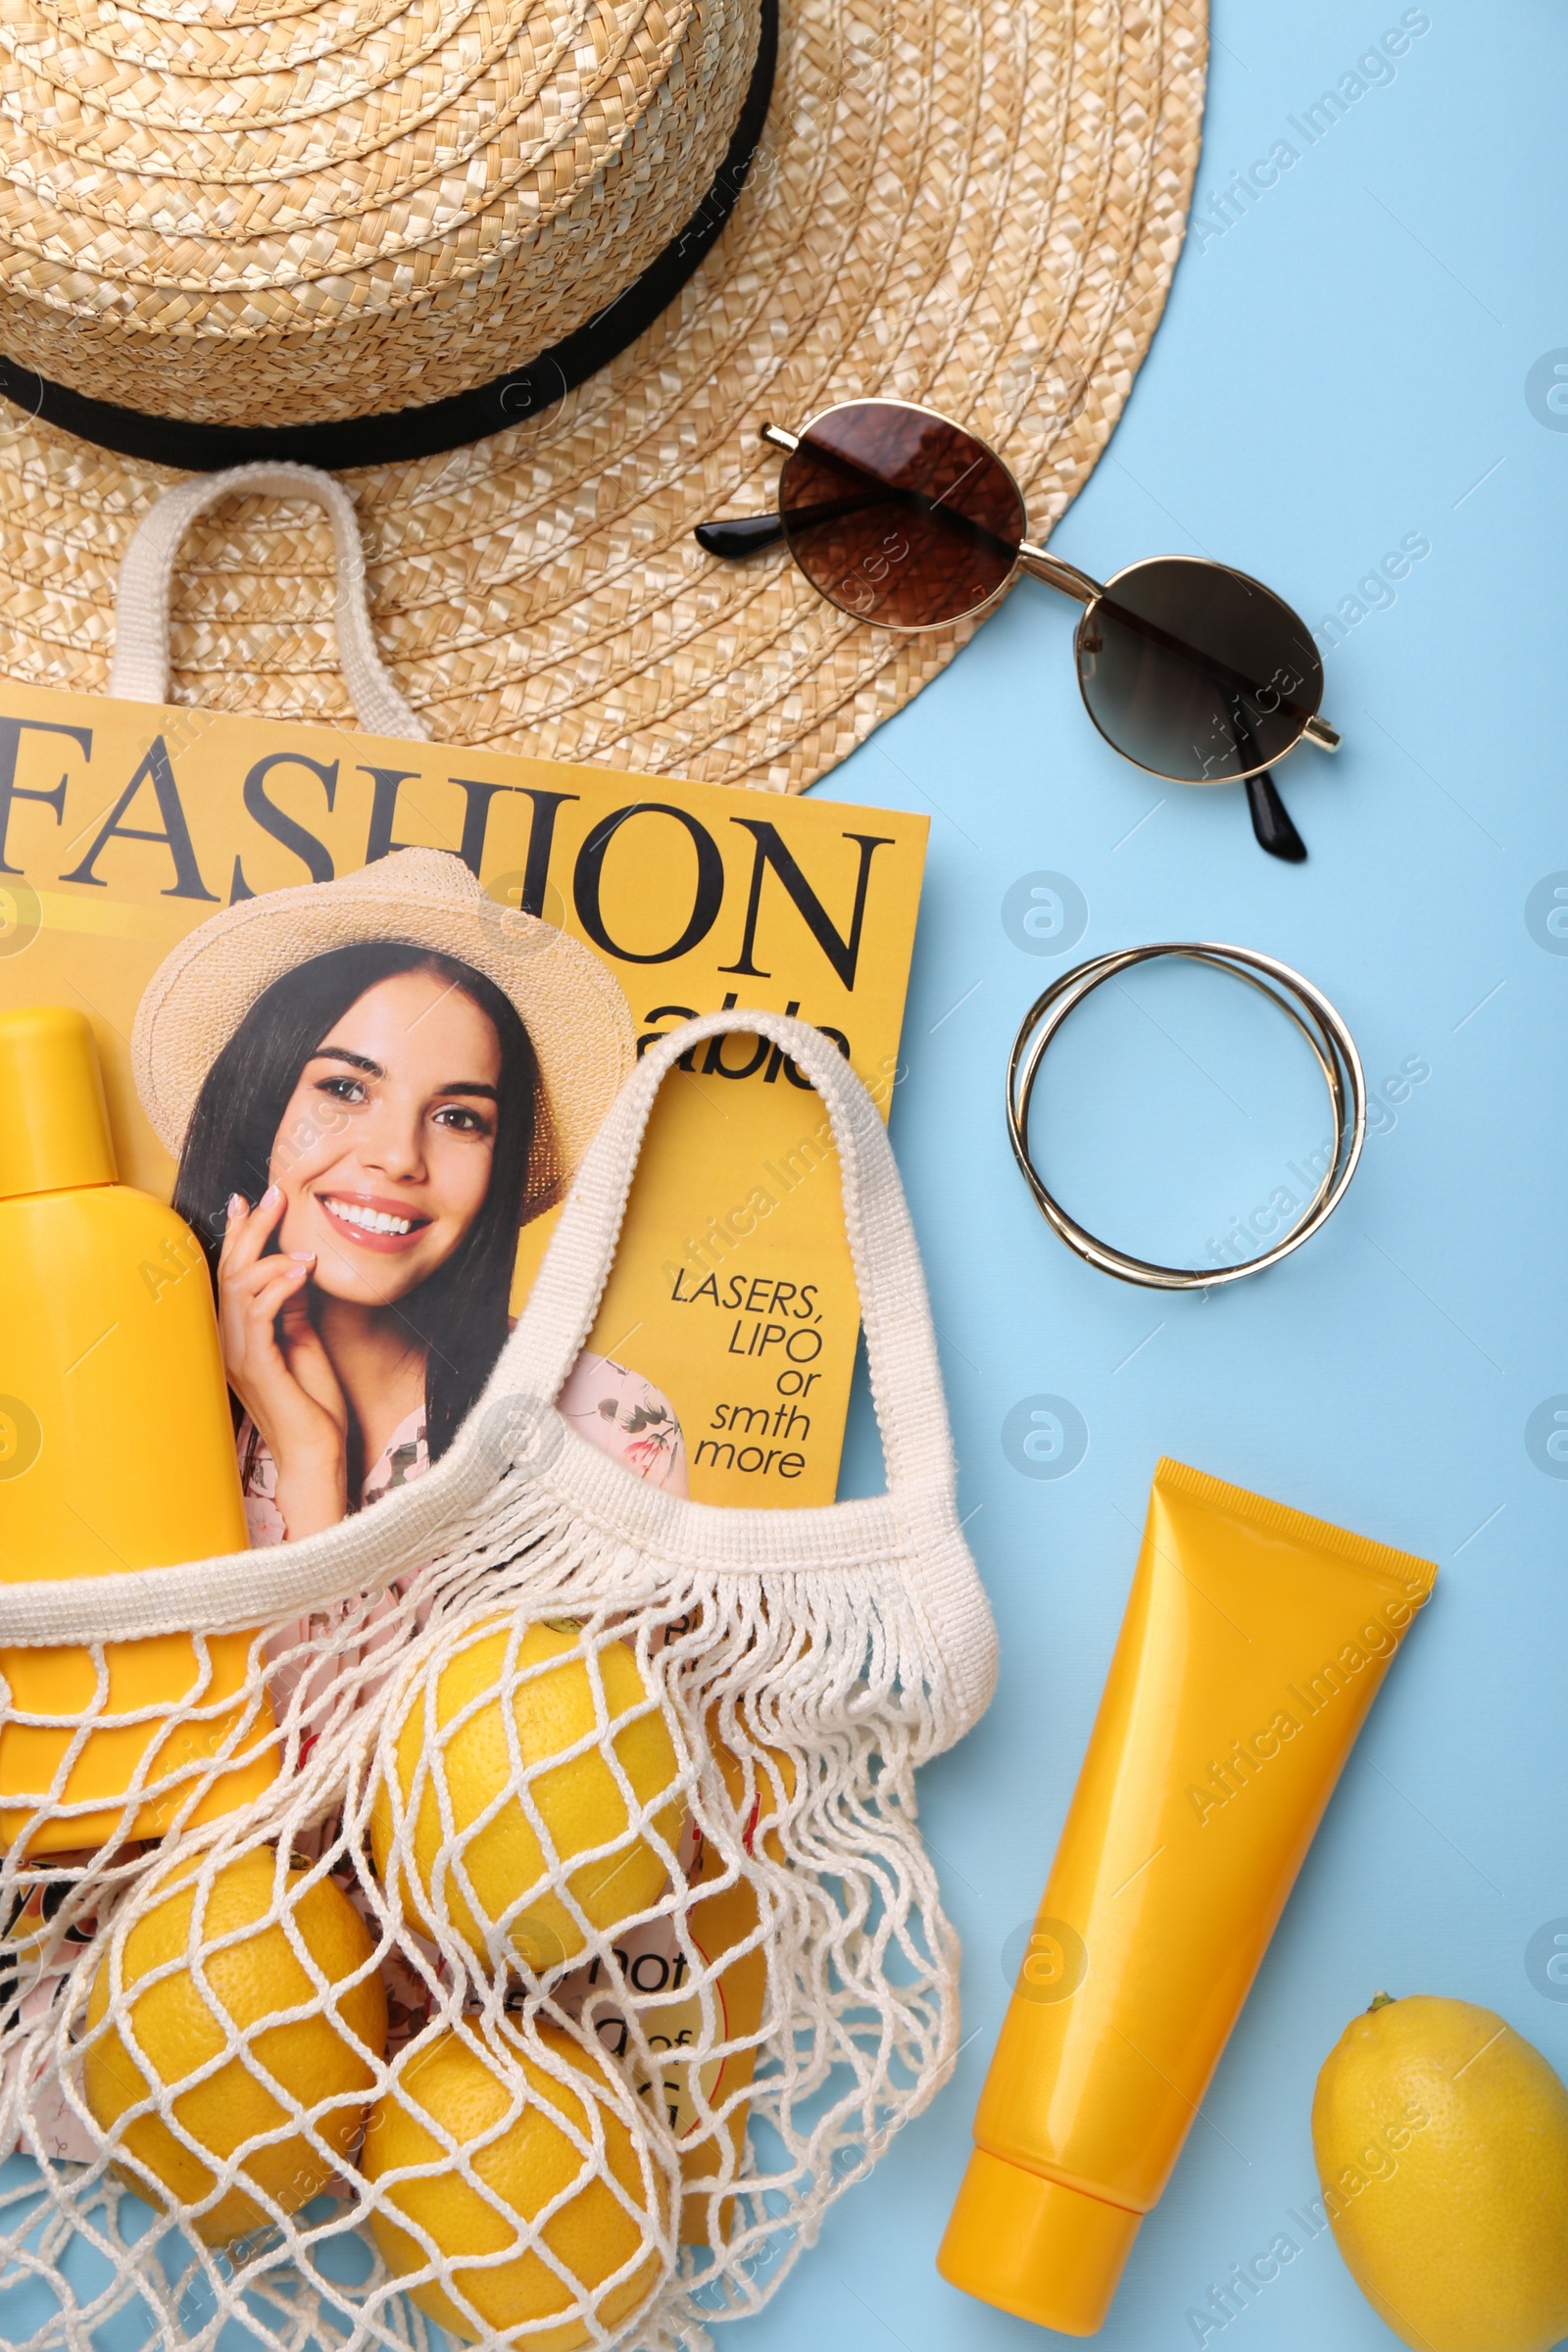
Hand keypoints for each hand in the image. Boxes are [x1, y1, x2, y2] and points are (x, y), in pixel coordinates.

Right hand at [218, 1187, 349, 1539]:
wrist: (317, 1456)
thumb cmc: (313, 1405)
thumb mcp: (303, 1342)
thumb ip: (293, 1307)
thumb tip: (296, 1266)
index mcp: (237, 1336)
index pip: (231, 1274)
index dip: (239, 1235)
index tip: (252, 1199)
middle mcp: (228, 1343)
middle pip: (229, 1271)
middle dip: (251, 1228)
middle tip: (273, 1193)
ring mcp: (237, 1355)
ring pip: (240, 1287)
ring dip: (270, 1254)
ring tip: (300, 1239)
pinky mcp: (257, 1367)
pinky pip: (260, 1314)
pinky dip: (280, 1285)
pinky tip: (303, 1269)